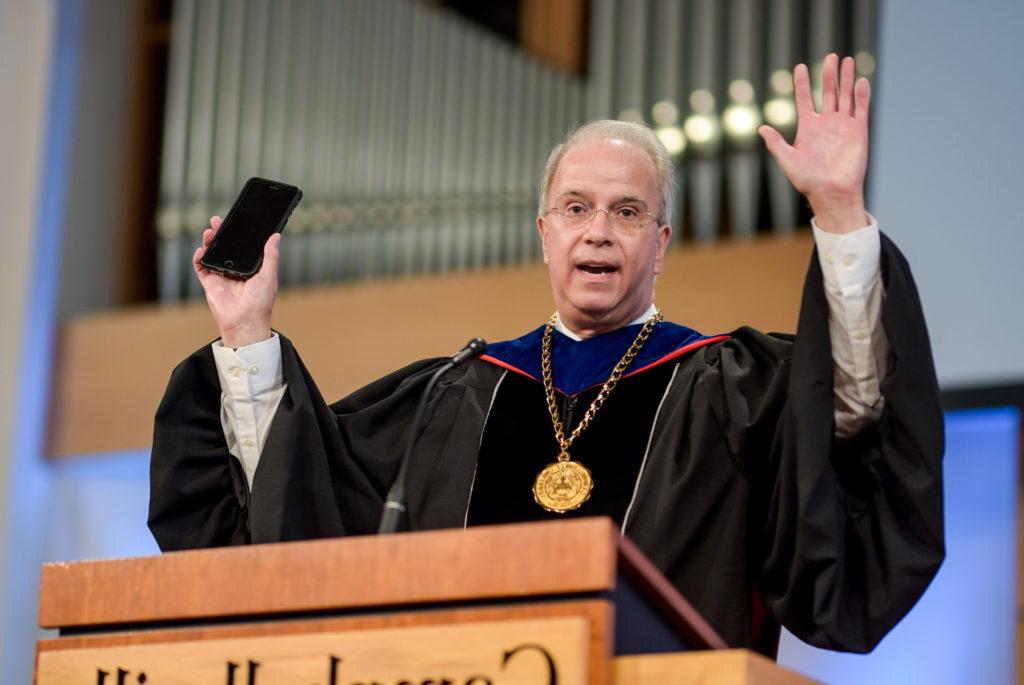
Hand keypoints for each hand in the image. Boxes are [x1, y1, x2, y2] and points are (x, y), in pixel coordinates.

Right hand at [193, 216, 279, 347]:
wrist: (245, 322)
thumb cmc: (260, 302)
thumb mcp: (269, 275)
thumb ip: (271, 255)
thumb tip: (276, 236)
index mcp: (250, 268)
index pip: (242, 247)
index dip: (238, 234)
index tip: (236, 221)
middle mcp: (235, 271)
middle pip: (225, 248)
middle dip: (220, 234)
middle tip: (217, 221)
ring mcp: (221, 276)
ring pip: (212, 255)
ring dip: (209, 242)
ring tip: (209, 231)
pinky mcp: (210, 283)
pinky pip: (201, 268)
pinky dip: (199, 258)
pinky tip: (201, 250)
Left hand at [759, 54, 869, 233]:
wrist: (831, 193)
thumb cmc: (808, 181)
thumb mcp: (787, 160)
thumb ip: (776, 143)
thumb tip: (761, 128)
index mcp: (808, 128)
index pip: (805, 99)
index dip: (802, 83)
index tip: (799, 67)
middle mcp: (826, 124)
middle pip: (828, 93)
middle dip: (828, 75)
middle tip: (830, 56)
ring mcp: (843, 126)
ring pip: (845, 97)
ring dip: (846, 79)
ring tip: (846, 60)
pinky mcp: (859, 132)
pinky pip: (860, 109)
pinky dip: (861, 95)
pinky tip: (860, 80)